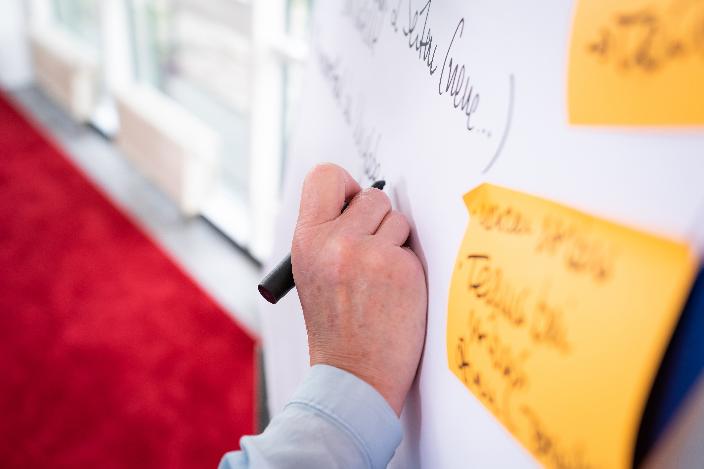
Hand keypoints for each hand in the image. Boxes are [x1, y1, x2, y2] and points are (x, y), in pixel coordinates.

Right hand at [291, 163, 427, 414]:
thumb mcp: (312, 272)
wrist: (353, 375)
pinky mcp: (402, 269)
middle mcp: (334, 241)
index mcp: (306, 240)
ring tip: (381, 279)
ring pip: (399, 219)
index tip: (354, 202)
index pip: (325, 175)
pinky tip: (396, 293)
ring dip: (396, 243)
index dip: (346, 185)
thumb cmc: (336, 326)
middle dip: (378, 220)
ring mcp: (370, 254)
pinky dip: (409, 266)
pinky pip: (415, 247)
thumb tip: (363, 198)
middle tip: (370, 255)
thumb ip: (329, 233)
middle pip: (373, 195)